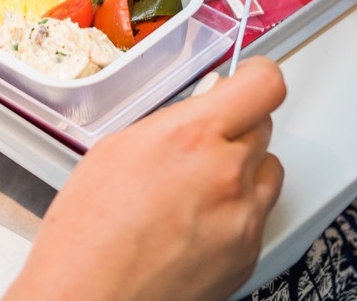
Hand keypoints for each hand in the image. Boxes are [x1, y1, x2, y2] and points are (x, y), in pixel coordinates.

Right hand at [6, 57, 285, 300]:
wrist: (90, 300)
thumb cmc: (88, 235)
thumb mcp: (117, 150)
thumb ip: (171, 122)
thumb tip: (203, 103)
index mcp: (192, 137)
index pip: (264, 85)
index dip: (256, 77)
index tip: (246, 79)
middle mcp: (227, 175)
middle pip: (264, 127)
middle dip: (236, 127)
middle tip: (202, 141)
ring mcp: (243, 219)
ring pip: (268, 172)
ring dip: (244, 169)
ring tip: (199, 186)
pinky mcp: (248, 256)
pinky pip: (259, 217)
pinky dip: (237, 213)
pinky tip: (196, 223)